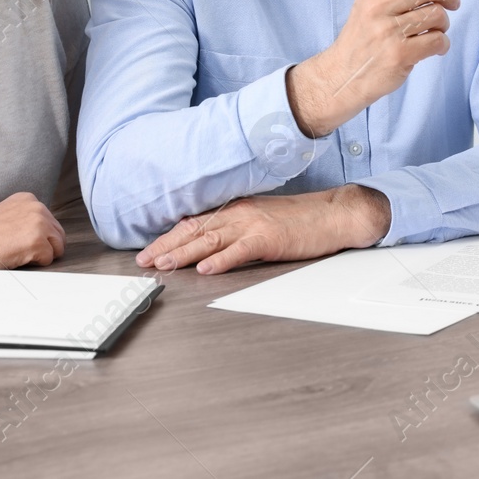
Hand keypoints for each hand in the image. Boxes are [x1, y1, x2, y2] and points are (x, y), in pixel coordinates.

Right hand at [0, 192, 64, 268]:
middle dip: (44, 246)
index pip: (50, 222)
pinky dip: (34, 263)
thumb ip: (26, 218)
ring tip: (16, 252)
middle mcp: (37, 207)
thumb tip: (44, 232)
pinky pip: (48, 260)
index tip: (19, 240)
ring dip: (40, 255)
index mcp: (28, 199)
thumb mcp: (6, 215)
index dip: (38, 237)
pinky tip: (15, 257)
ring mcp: (39, 223)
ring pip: (56, 247)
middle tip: (19, 249)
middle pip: (58, 234)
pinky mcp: (37, 241)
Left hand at [134, 185, 392, 274]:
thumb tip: (211, 246)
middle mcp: (240, 213)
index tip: (150, 251)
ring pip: (210, 240)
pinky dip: (221, 260)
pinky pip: (240, 250)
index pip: (195, 222)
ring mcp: (254, 224)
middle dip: (166, 246)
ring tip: (162, 265)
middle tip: (143, 262)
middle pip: (195, 230)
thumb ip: (238, 229)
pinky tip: (205, 269)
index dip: (170, 237)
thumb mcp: (264, 219)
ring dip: (183, 253)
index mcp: (237, 209)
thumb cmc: (303, 221)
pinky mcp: (269, 238)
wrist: (335, 214)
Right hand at [287, 0, 459, 136]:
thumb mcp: (374, 3)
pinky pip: (438, 41)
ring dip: (443, 24)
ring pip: (437, 15)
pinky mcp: (400, 55)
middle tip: (453, 1)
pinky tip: (432, 47)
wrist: (342, 77)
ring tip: (432, 30)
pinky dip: (442, 44)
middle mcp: (376, 8)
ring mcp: (387, 32)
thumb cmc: (363, 36)